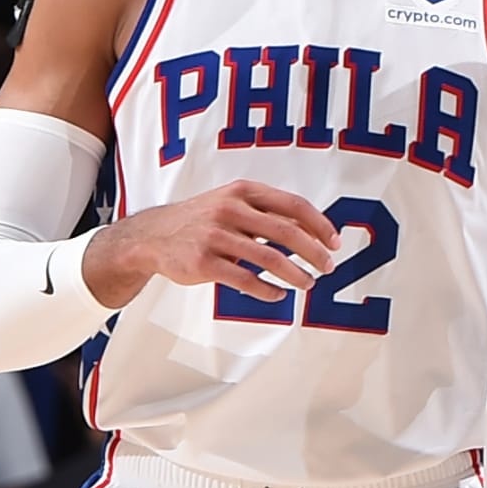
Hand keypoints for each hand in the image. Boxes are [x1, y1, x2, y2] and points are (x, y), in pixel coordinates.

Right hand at [82, 181, 339, 310]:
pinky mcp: (204, 262)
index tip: (334, 243)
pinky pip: (244, 280)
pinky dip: (267, 290)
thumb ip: (266, 214)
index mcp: (243, 192)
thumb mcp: (232, 204)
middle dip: (313, 252)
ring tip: (308, 284)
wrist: (152, 236)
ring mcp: (216, 236)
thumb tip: (310, 230)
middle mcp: (230, 210)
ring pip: (269, 258)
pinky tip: (279, 296)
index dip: (319, 225)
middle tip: (328, 268)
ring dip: (295, 274)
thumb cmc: (201, 221)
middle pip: (286, 231)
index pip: (293, 205)